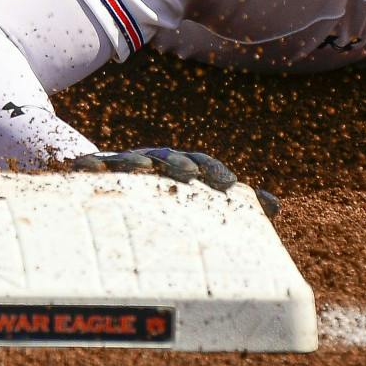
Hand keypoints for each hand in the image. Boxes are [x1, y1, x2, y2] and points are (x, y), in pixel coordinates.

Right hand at [69, 147, 279, 216]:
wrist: (112, 197)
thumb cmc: (164, 205)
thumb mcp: (199, 209)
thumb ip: (236, 208)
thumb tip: (277, 206)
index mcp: (180, 168)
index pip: (200, 162)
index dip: (214, 170)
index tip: (229, 184)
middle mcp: (153, 162)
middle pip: (166, 156)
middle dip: (179, 162)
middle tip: (191, 176)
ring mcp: (122, 166)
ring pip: (130, 160)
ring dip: (137, 161)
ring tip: (144, 168)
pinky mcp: (93, 173)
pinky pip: (90, 166)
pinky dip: (90, 164)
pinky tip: (88, 170)